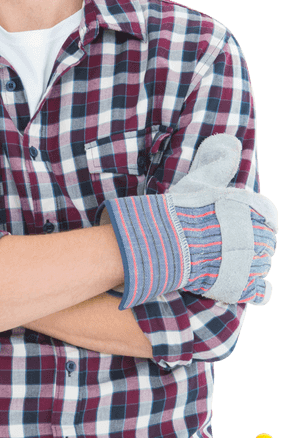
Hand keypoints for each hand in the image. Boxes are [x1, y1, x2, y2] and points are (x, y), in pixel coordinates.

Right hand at [94, 135, 277, 308]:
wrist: (168, 244)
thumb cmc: (181, 213)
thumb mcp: (201, 183)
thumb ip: (219, 165)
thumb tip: (232, 145)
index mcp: (253, 211)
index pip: (268, 218)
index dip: (259, 224)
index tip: (246, 228)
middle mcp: (259, 236)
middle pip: (267, 244)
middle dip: (255, 246)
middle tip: (236, 249)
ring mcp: (253, 264)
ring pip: (264, 266)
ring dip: (255, 266)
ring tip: (236, 266)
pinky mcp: (244, 287)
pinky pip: (262, 292)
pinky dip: (261, 291)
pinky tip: (255, 288)